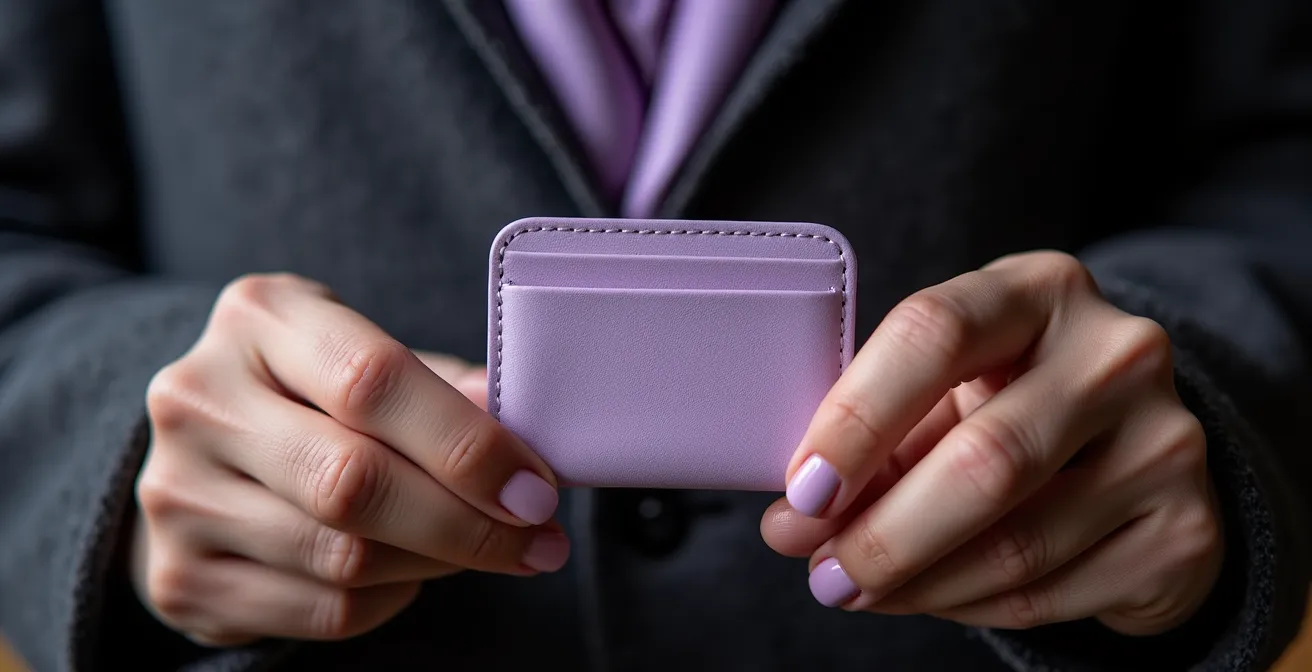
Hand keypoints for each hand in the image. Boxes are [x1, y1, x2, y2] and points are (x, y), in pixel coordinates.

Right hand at [130, 274, 565, 646]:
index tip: (536, 487)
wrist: (203, 457)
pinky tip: (413, 574)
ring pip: (342, 556)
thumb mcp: (366, 355)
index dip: (466, 444)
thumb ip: (442, 387)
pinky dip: (391, 599)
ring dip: (439, 563)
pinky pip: (322, 610)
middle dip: (467, 521)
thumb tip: (523, 428)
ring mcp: (177, 493)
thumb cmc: (314, 395)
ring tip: (485, 549)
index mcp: (260, 317)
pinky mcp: (181, 576)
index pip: (373, 380)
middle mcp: (200, 398)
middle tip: (538, 539)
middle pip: (354, 481)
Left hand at [762, 251, 1222, 634]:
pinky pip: (1051, 593)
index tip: (801, 488)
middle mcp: (1119, 352)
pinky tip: (929, 597)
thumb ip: (873, 444)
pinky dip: (968, 607)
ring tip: (852, 589)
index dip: (857, 417)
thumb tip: (793, 525)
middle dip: (883, 532)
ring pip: (1017, 543)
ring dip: (915, 582)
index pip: (936, 332)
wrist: (1133, 452)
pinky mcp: (1184, 531)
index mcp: (1039, 288)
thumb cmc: (1006, 403)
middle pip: (986, 457)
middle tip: (820, 572)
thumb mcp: (945, 393)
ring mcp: (1167, 442)